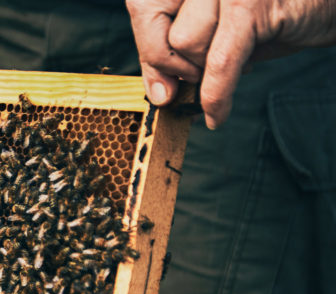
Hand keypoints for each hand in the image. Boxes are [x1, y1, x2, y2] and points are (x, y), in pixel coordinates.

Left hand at [126, 0, 335, 127]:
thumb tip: (160, 94)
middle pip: (162, 30)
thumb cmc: (278, 12)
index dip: (146, 48)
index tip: (160, 86)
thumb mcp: (221, 28)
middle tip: (203, 75)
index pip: (144, 6)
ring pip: (184, 44)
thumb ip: (184, 50)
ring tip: (236, 61)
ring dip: (205, 68)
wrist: (331, 3)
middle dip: (178, 65)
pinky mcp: (250, 4)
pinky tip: (215, 115)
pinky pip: (218, 62)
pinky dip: (215, 96)